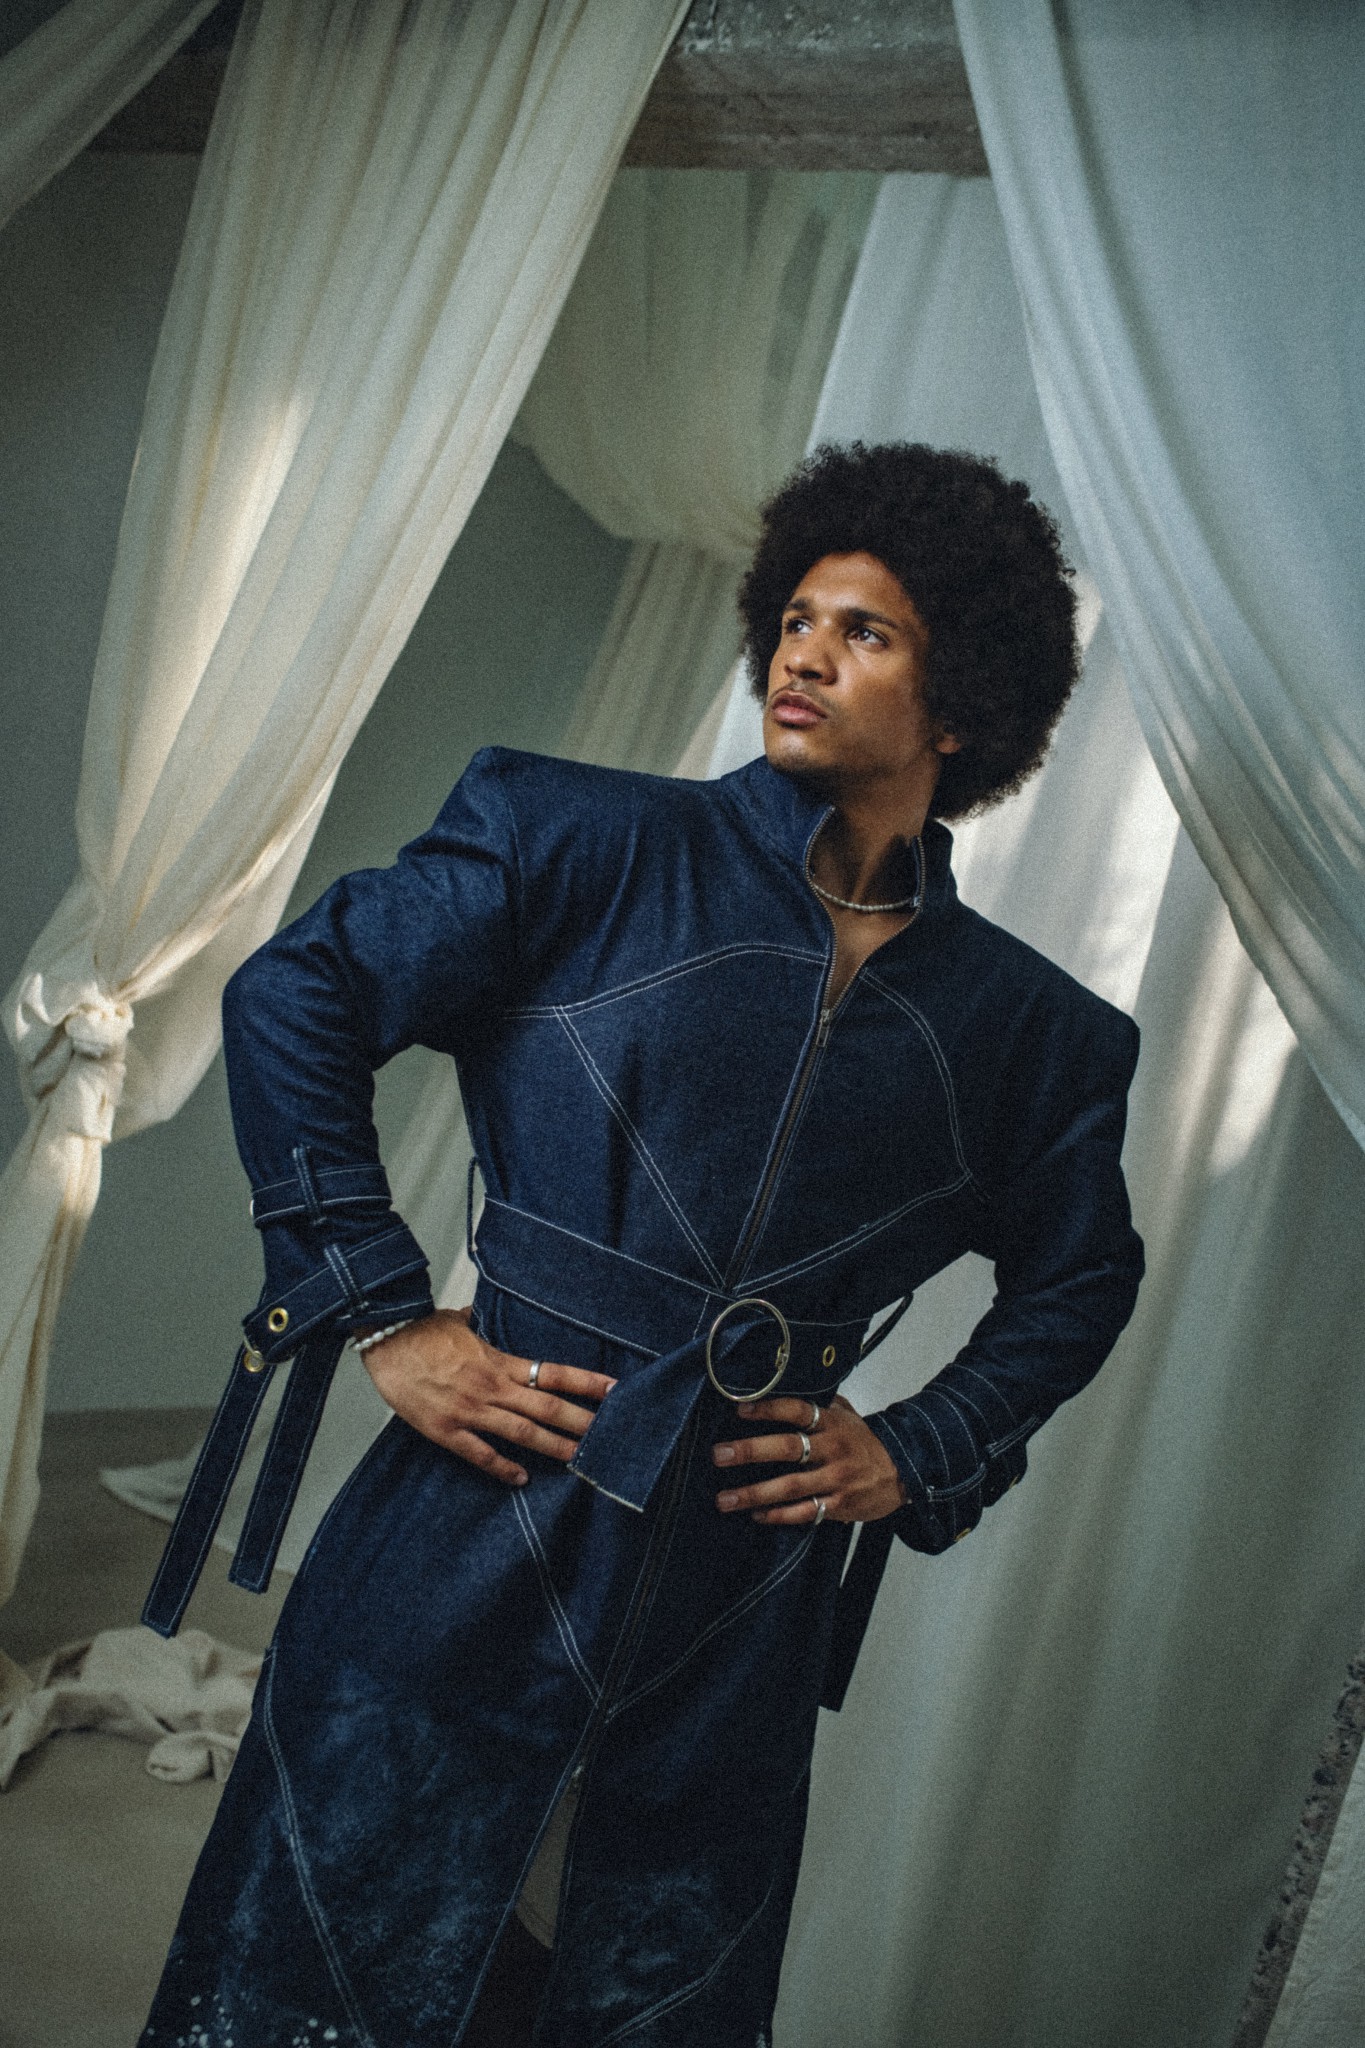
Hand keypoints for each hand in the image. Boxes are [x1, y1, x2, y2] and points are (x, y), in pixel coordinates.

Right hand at [359, 1307, 615, 1486]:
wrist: (386, 1338)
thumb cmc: (420, 1330)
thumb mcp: (458, 1322)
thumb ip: (476, 1327)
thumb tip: (475, 1315)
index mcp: (499, 1361)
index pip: (554, 1373)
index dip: (587, 1383)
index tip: (615, 1391)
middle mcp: (492, 1387)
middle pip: (548, 1407)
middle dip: (582, 1422)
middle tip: (613, 1437)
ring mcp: (470, 1410)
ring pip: (523, 1433)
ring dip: (554, 1447)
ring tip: (581, 1460)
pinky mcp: (446, 1430)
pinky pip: (480, 1454)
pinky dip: (502, 1468)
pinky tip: (522, 1479)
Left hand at [712, 1392, 906, 1525]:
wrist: (903, 1472)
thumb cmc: (864, 1441)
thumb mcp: (846, 1414)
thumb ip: (818, 1403)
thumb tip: (782, 1386)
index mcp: (831, 1422)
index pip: (797, 1410)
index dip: (768, 1408)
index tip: (739, 1409)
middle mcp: (832, 1449)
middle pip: (788, 1448)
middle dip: (751, 1451)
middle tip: (719, 1455)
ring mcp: (835, 1479)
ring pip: (790, 1487)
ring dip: (754, 1493)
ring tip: (724, 1499)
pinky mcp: (838, 1506)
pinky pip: (804, 1513)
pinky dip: (778, 1515)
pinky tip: (756, 1515)